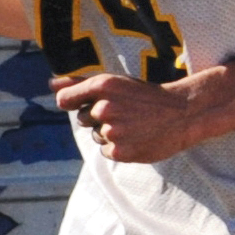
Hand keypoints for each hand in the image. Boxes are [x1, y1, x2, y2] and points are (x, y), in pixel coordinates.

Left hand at [53, 67, 217, 164]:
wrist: (183, 113)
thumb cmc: (147, 96)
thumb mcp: (116, 83)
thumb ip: (79, 84)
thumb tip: (50, 85)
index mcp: (103, 86)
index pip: (65, 100)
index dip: (74, 102)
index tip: (90, 103)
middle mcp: (104, 108)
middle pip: (83, 119)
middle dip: (99, 118)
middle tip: (127, 112)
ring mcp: (113, 131)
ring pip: (97, 136)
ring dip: (111, 133)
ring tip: (135, 125)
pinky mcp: (121, 151)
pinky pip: (107, 151)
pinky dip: (120, 148)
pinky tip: (138, 138)